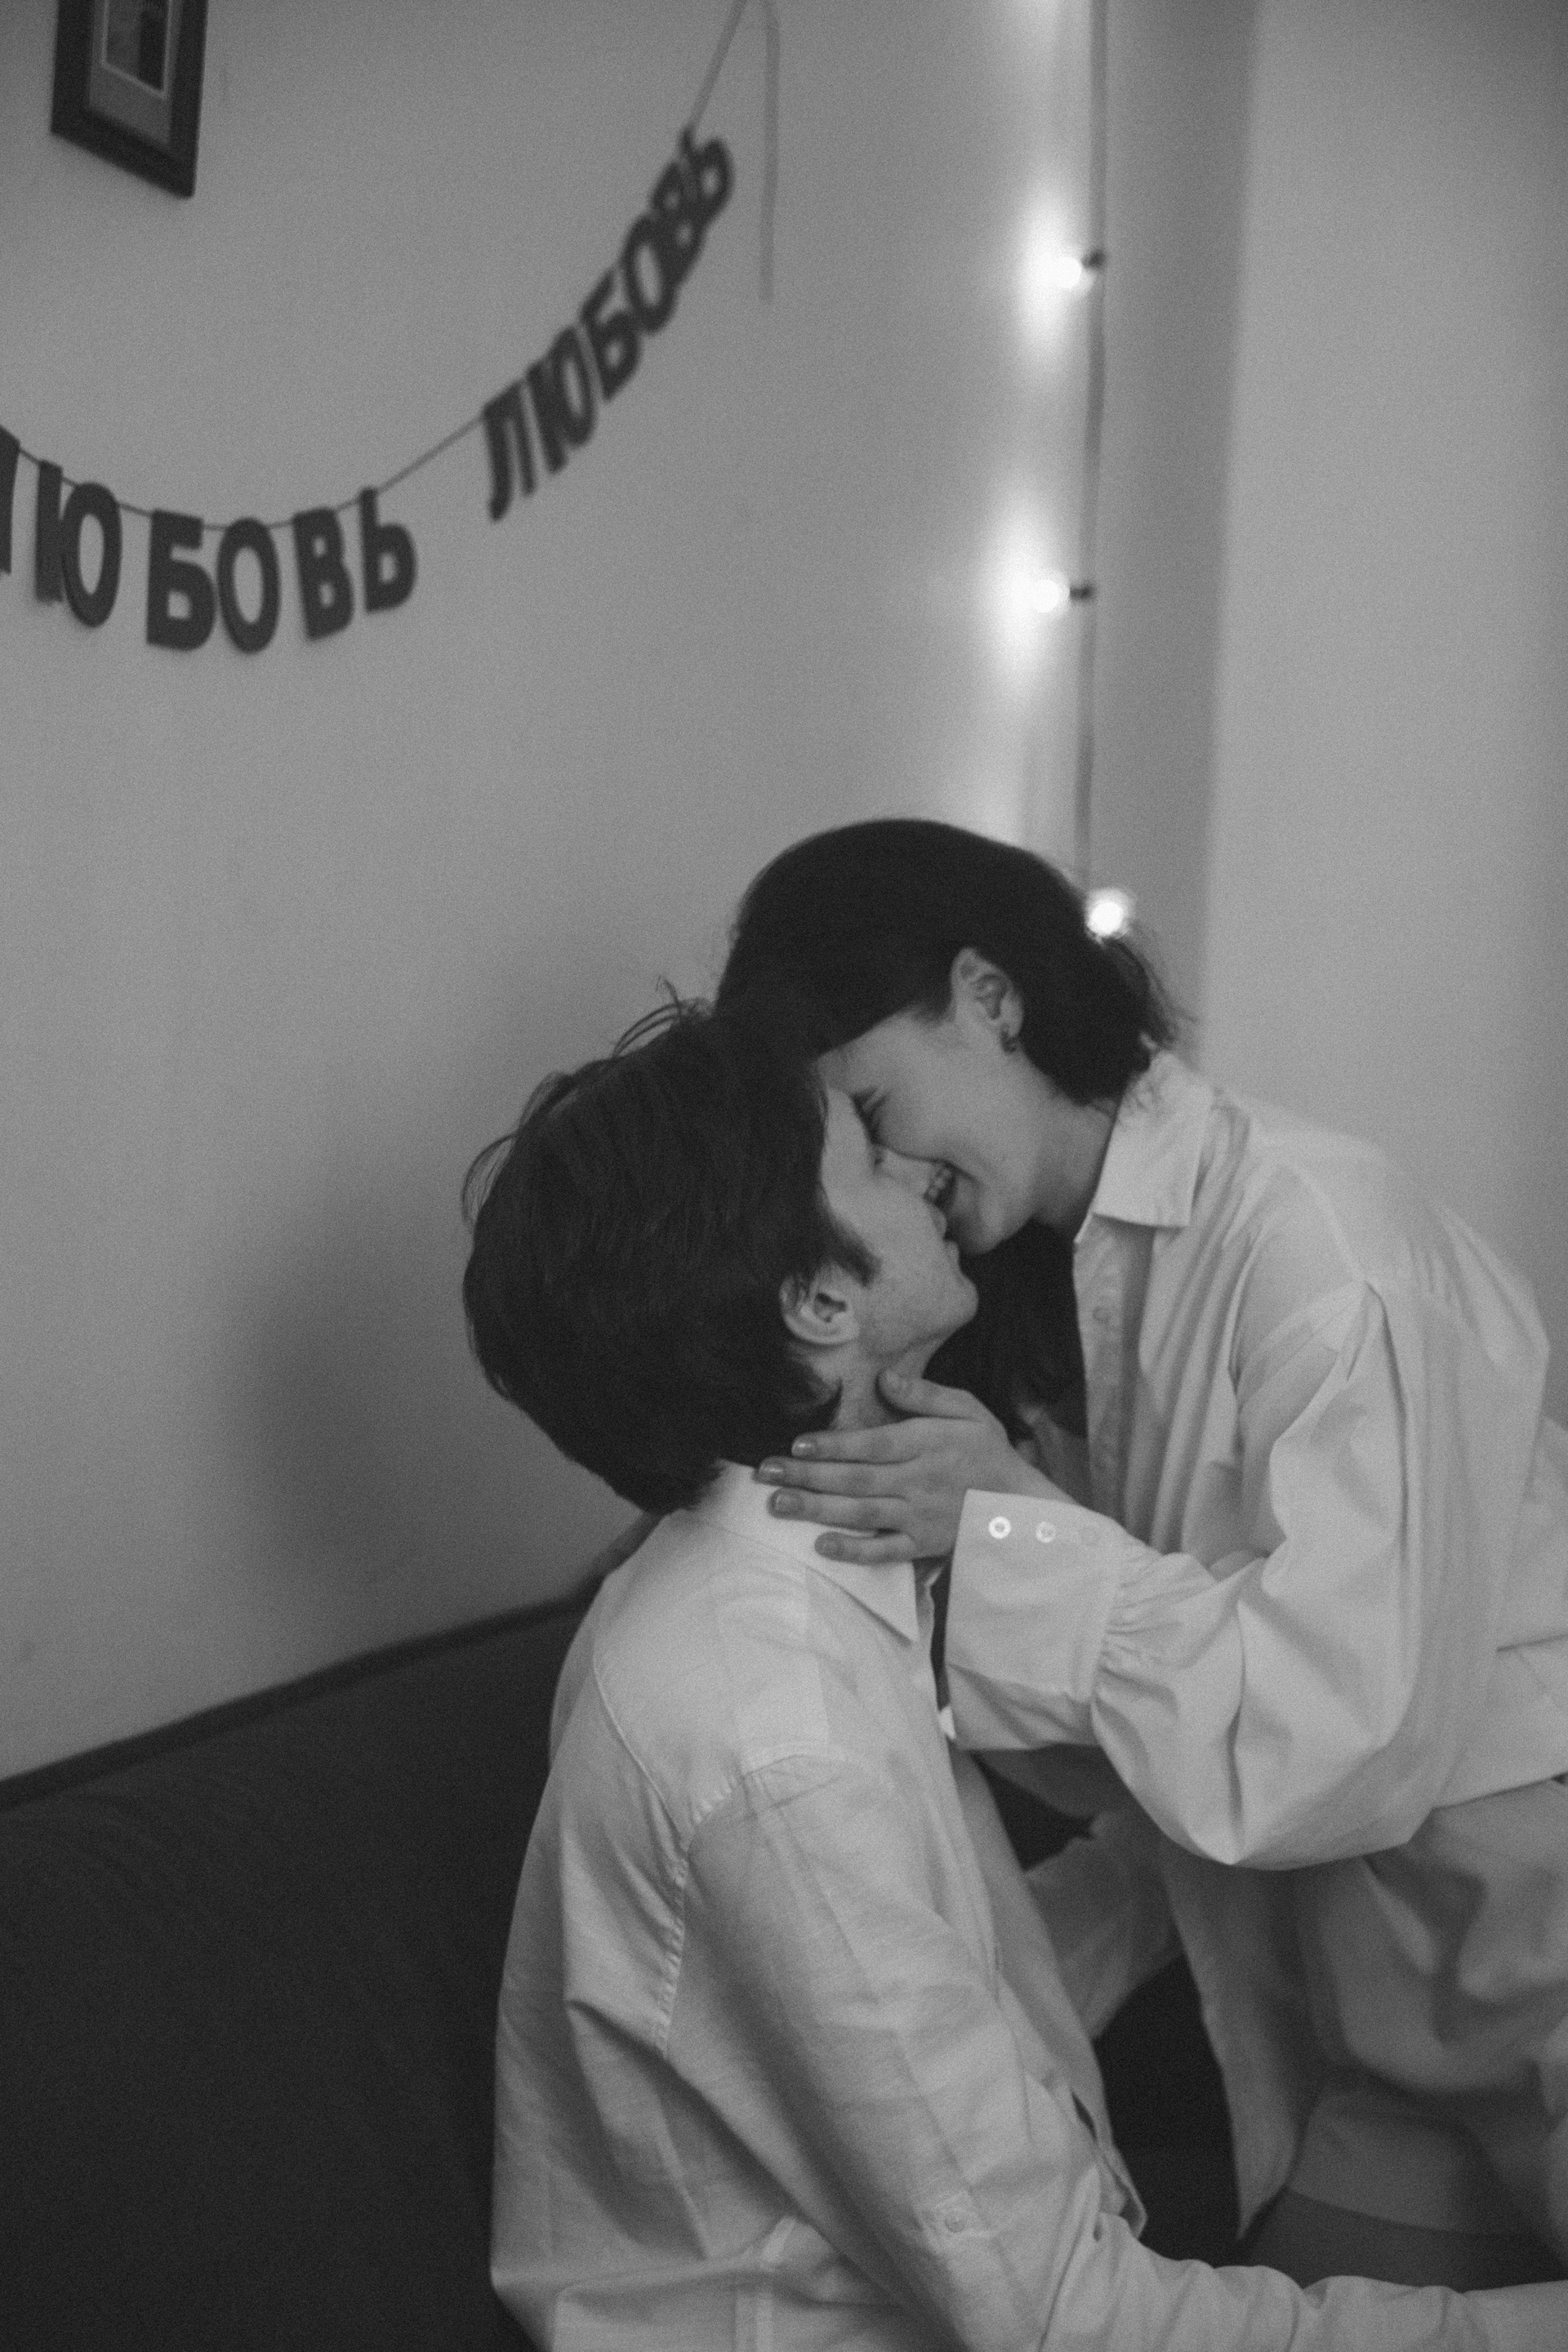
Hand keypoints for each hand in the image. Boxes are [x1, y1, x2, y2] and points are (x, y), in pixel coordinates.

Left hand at [755, 1372, 1059, 1563]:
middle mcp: (918, 1480)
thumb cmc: (988, 1452)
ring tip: (778, 1504)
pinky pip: (885, 1551)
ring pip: (860, 1512)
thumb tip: (884, 1379)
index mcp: (926, 1444)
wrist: (1021, 1505)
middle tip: (765, 1473)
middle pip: (855, 1479)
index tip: (796, 1444)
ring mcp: (918, 1515)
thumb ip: (925, 1395)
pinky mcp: (922, 1544)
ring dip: (816, 1508)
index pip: (871, 1444)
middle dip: (807, 1475)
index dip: (832, 1446)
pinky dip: (854, 1551)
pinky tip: (821, 1546)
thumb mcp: (967, 1410)